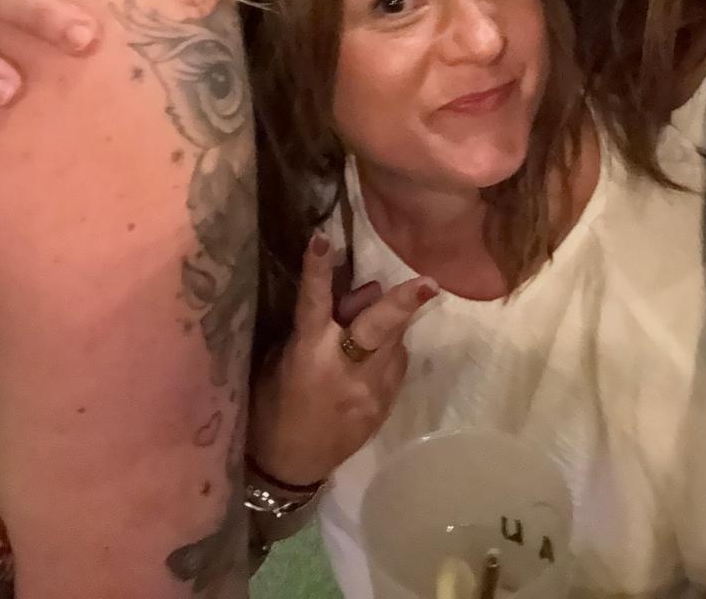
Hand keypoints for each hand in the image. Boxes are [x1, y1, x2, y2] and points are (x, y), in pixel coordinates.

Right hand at [248, 232, 436, 487]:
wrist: (290, 465)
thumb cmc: (274, 404)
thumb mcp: (285, 358)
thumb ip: (323, 324)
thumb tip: (364, 292)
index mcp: (307, 355)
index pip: (314, 304)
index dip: (318, 272)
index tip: (323, 239)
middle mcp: (342, 371)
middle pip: (377, 329)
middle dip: (404, 304)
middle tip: (430, 283)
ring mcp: (368, 393)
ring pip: (395, 344)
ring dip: (393, 325)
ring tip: (382, 319)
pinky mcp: (383, 408)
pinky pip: (396, 367)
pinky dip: (390, 352)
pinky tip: (375, 356)